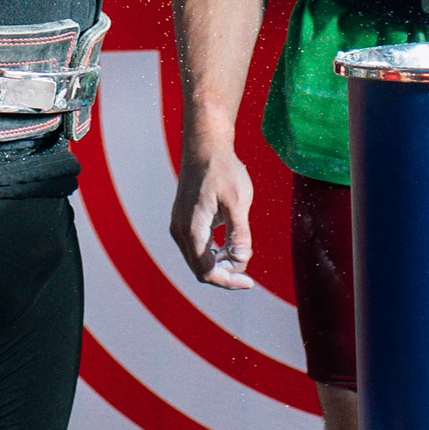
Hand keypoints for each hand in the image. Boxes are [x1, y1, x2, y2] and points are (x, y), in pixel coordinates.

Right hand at [169, 138, 255, 287]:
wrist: (205, 146)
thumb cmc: (223, 171)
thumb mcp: (237, 202)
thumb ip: (239, 233)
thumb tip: (241, 261)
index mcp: (191, 229)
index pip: (206, 271)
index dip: (228, 281)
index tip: (249, 282)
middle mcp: (180, 231)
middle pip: (200, 269)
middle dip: (225, 275)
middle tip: (248, 275)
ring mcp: (179, 225)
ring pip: (197, 260)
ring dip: (219, 264)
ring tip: (240, 255)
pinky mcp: (183, 220)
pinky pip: (196, 247)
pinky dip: (213, 253)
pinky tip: (228, 246)